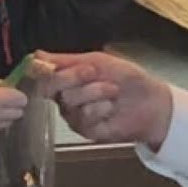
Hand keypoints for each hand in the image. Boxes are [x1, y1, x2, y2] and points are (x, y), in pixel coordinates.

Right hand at [37, 51, 173, 147]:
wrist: (150, 101)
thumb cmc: (126, 79)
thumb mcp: (97, 61)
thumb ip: (66, 60)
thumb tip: (37, 54)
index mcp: (65, 80)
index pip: (43, 75)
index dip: (45, 71)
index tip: (50, 66)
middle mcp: (65, 99)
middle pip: (53, 88)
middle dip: (74, 77)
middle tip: (93, 72)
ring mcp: (75, 117)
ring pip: (70, 102)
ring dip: (95, 92)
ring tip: (113, 91)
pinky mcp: (86, 132)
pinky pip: (84, 117)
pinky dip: (101, 108)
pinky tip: (112, 108)